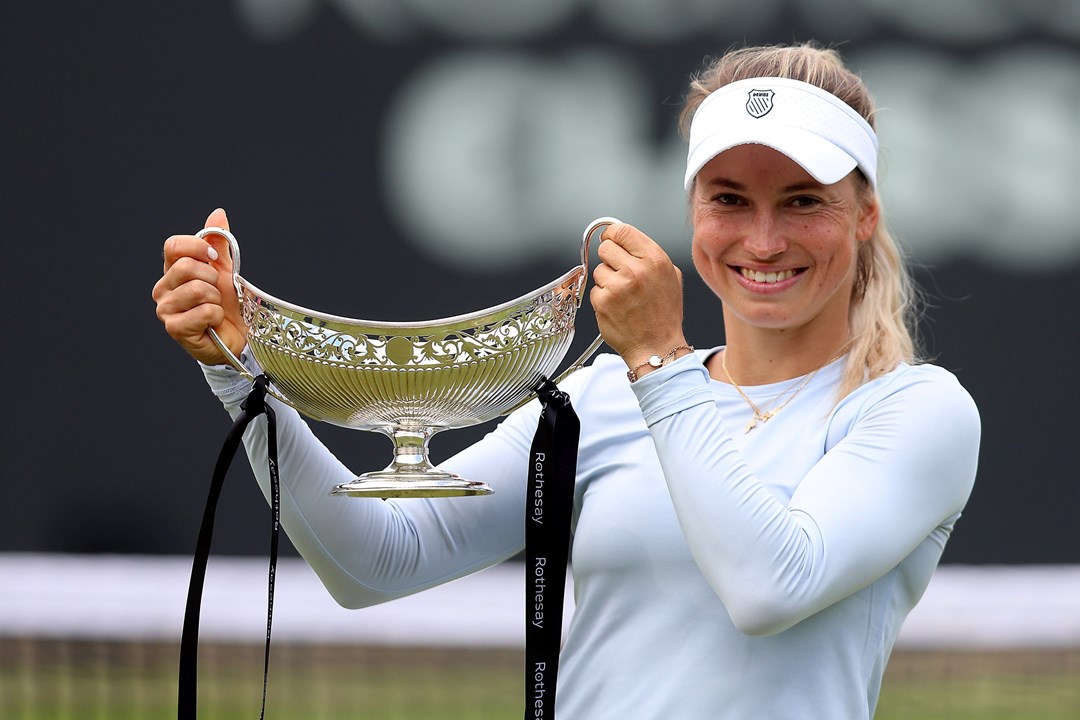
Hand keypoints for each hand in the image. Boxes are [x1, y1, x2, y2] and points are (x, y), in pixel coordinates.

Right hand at [152, 208, 247, 365]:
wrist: (236, 335)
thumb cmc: (226, 303)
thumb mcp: (225, 268)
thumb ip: (219, 242)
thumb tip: (218, 213)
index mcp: (171, 270)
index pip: (173, 245)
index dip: (198, 247)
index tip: (215, 258)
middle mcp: (163, 288)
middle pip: (187, 267)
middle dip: (212, 278)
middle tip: (216, 292)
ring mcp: (165, 309)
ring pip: (198, 289)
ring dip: (216, 299)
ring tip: (214, 308)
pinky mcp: (174, 328)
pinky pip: (205, 311)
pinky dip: (216, 316)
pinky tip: (212, 323)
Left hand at [590, 222, 686, 372]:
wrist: (657, 347)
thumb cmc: (664, 314)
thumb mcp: (670, 276)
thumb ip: (648, 255)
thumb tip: (625, 239)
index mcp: (655, 259)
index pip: (622, 230)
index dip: (613, 234)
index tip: (612, 241)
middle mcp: (636, 270)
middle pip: (605, 247)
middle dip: (609, 258)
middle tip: (619, 273)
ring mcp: (617, 286)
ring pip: (599, 269)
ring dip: (606, 280)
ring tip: (623, 296)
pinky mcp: (602, 302)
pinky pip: (595, 290)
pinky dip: (602, 298)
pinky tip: (617, 308)